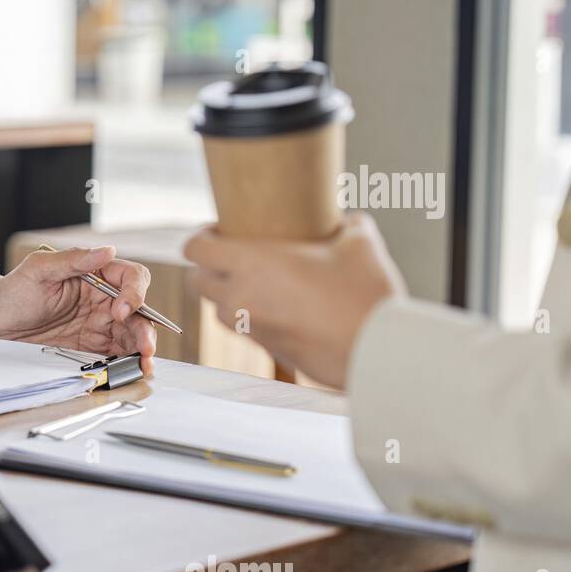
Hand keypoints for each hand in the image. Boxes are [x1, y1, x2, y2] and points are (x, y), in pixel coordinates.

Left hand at [0, 246, 156, 373]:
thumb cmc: (12, 291)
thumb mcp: (38, 269)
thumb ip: (74, 259)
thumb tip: (108, 250)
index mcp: (95, 275)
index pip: (130, 278)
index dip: (134, 293)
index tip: (120, 309)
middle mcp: (101, 299)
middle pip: (137, 311)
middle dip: (145, 329)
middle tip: (144, 347)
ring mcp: (97, 325)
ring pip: (131, 335)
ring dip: (142, 349)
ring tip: (143, 365)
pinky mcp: (89, 347)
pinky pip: (115, 354)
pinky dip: (126, 362)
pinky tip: (132, 371)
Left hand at [183, 212, 405, 387]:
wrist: (375, 350)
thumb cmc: (364, 294)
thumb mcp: (359, 242)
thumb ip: (345, 224)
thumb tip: (345, 221)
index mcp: (251, 264)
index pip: (195, 249)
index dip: (200, 237)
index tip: (219, 230)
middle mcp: (240, 298)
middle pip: (197, 282)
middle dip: (207, 267)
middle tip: (232, 255)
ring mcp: (250, 328)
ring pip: (218, 309)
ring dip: (227, 293)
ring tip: (255, 279)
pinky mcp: (266, 350)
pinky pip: (243, 328)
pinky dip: (250, 314)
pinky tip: (278, 303)